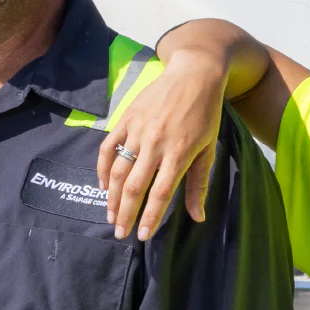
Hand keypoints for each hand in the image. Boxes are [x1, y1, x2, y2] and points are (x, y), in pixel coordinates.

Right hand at [97, 49, 229, 240]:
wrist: (193, 74)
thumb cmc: (205, 113)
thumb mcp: (208, 148)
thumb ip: (199, 184)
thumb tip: (197, 216)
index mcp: (178, 153)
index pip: (160, 194)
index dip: (149, 217)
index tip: (141, 235)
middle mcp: (155, 144)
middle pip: (134, 187)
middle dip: (125, 213)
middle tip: (120, 232)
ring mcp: (137, 131)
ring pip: (117, 171)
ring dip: (111, 196)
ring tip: (110, 215)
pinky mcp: (125, 120)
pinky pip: (107, 148)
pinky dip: (102, 168)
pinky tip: (103, 185)